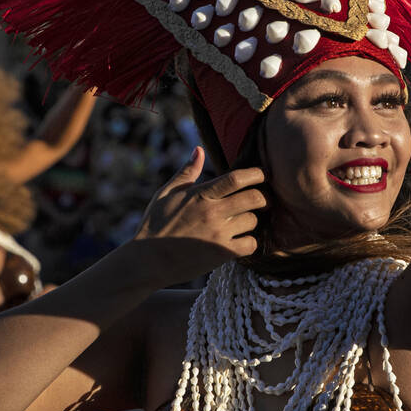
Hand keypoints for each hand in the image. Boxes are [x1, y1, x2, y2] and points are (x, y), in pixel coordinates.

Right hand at [132, 147, 266, 281]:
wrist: (147, 260)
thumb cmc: (155, 225)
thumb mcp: (166, 194)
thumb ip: (187, 172)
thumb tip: (199, 150)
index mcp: (200, 194)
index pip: (237, 178)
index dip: (256, 174)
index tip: (262, 175)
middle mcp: (212, 212)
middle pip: (254, 198)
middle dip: (263, 197)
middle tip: (261, 201)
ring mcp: (218, 233)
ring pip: (253, 221)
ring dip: (252, 221)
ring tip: (242, 223)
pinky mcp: (221, 253)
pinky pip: (250, 245)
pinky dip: (250, 243)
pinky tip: (240, 241)